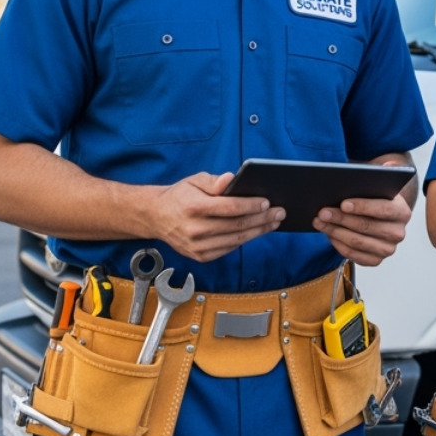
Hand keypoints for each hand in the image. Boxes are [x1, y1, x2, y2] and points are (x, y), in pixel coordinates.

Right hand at [151, 171, 283, 262]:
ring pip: (236, 239)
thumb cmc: (180, 196)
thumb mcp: (194, 181)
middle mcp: (195, 229)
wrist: (156, 217)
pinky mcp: (200, 256)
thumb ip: (214, 181)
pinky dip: (245, 240)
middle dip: (262, 219)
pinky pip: (229, 248)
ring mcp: (197, 246)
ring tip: (274, 222)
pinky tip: (256, 231)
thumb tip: (231, 179)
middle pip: (237, 225)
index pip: (230, 207)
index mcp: (194, 207)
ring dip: (258, 231)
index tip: (267, 202)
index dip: (251, 205)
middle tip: (280, 212)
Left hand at [315, 159, 413, 265]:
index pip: (383, 209)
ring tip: (319, 221)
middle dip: (342, 219)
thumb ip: (384, 173)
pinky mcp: (375, 260)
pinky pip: (353, 255)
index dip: (363, 206)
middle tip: (322, 211)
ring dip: (335, 231)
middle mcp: (398, 233)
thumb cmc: (376, 198)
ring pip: (357, 242)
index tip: (343, 203)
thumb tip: (389, 166)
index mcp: (402, 212)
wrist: (379, 217)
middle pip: (367, 227)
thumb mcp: (381, 183)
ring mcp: (388, 249)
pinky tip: (328, 233)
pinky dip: (338, 245)